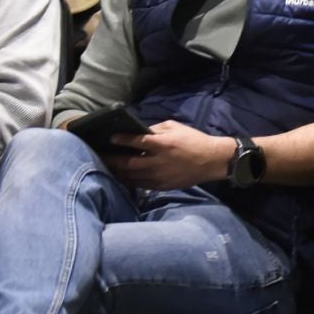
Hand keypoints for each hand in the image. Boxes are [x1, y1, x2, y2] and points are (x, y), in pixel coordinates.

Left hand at [105, 120, 235, 190]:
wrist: (213, 160)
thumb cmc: (194, 140)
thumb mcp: (176, 127)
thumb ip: (156, 129)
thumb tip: (139, 132)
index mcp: (163, 144)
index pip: (136, 141)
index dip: (121, 140)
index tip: (111, 138)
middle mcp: (159, 162)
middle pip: (129, 163)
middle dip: (113, 160)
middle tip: (101, 156)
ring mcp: (160, 176)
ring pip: (132, 176)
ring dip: (118, 172)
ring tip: (107, 167)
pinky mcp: (163, 186)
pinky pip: (141, 185)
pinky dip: (130, 180)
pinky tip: (122, 176)